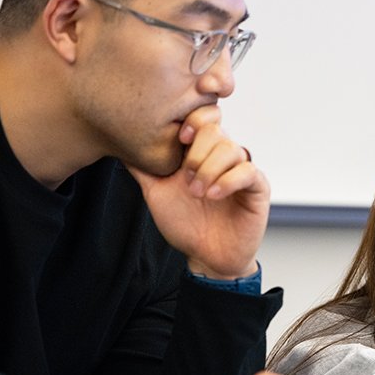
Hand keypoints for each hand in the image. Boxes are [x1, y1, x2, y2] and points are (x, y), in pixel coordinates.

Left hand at [129, 105, 268, 279]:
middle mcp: (221, 157)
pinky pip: (247, 171)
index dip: (193, 120)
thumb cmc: (184, 225)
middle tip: (186, 177)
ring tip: (198, 192)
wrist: (206, 256)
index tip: (179, 138)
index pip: (202, 118)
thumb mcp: (155, 192)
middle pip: (216, 129)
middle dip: (197, 152)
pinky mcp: (258, 187)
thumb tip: (117, 144)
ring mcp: (241, 170)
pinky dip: (228, 180)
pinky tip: (214, 195)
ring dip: (210, 169)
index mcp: (200, 152)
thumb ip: (141, 168)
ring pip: (232, 148)